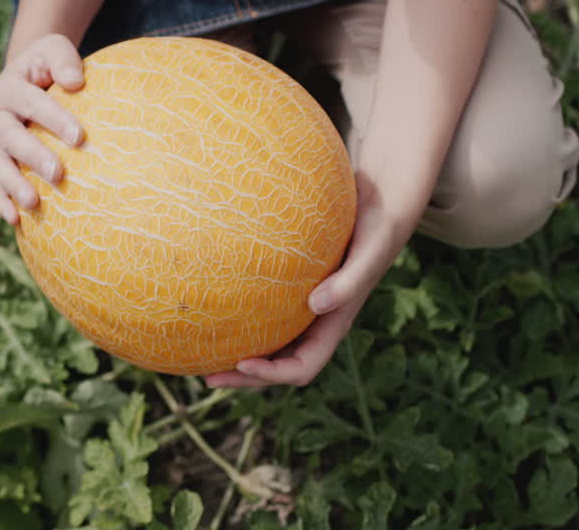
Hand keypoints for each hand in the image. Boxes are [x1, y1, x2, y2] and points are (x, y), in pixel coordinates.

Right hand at [0, 34, 86, 224]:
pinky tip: (16, 220)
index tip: (79, 136)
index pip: (31, 102)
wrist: (26, 77)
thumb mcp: (54, 48)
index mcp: (9, 87)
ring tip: (33, 203)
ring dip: (14, 185)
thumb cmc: (48, 65)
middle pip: (10, 137)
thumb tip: (76, 83)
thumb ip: (63, 60)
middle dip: (33, 156)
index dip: (53, 118)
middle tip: (58, 173)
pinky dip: (1, 201)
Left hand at [203, 180, 412, 387]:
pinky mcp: (290, 283)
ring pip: (267, 340)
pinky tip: (210, 302)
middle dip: (244, 376)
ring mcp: (302, 304)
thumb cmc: (377, 224)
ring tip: (199, 351)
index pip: (303, 366)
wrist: (379, 201)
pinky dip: (238, 313)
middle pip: (277, 363)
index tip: (242, 364)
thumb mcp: (370, 250)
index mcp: (333, 323)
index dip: (273, 374)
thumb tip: (314, 306)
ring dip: (236, 351)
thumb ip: (349, 281)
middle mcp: (315, 320)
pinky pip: (261, 306)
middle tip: (206, 376)